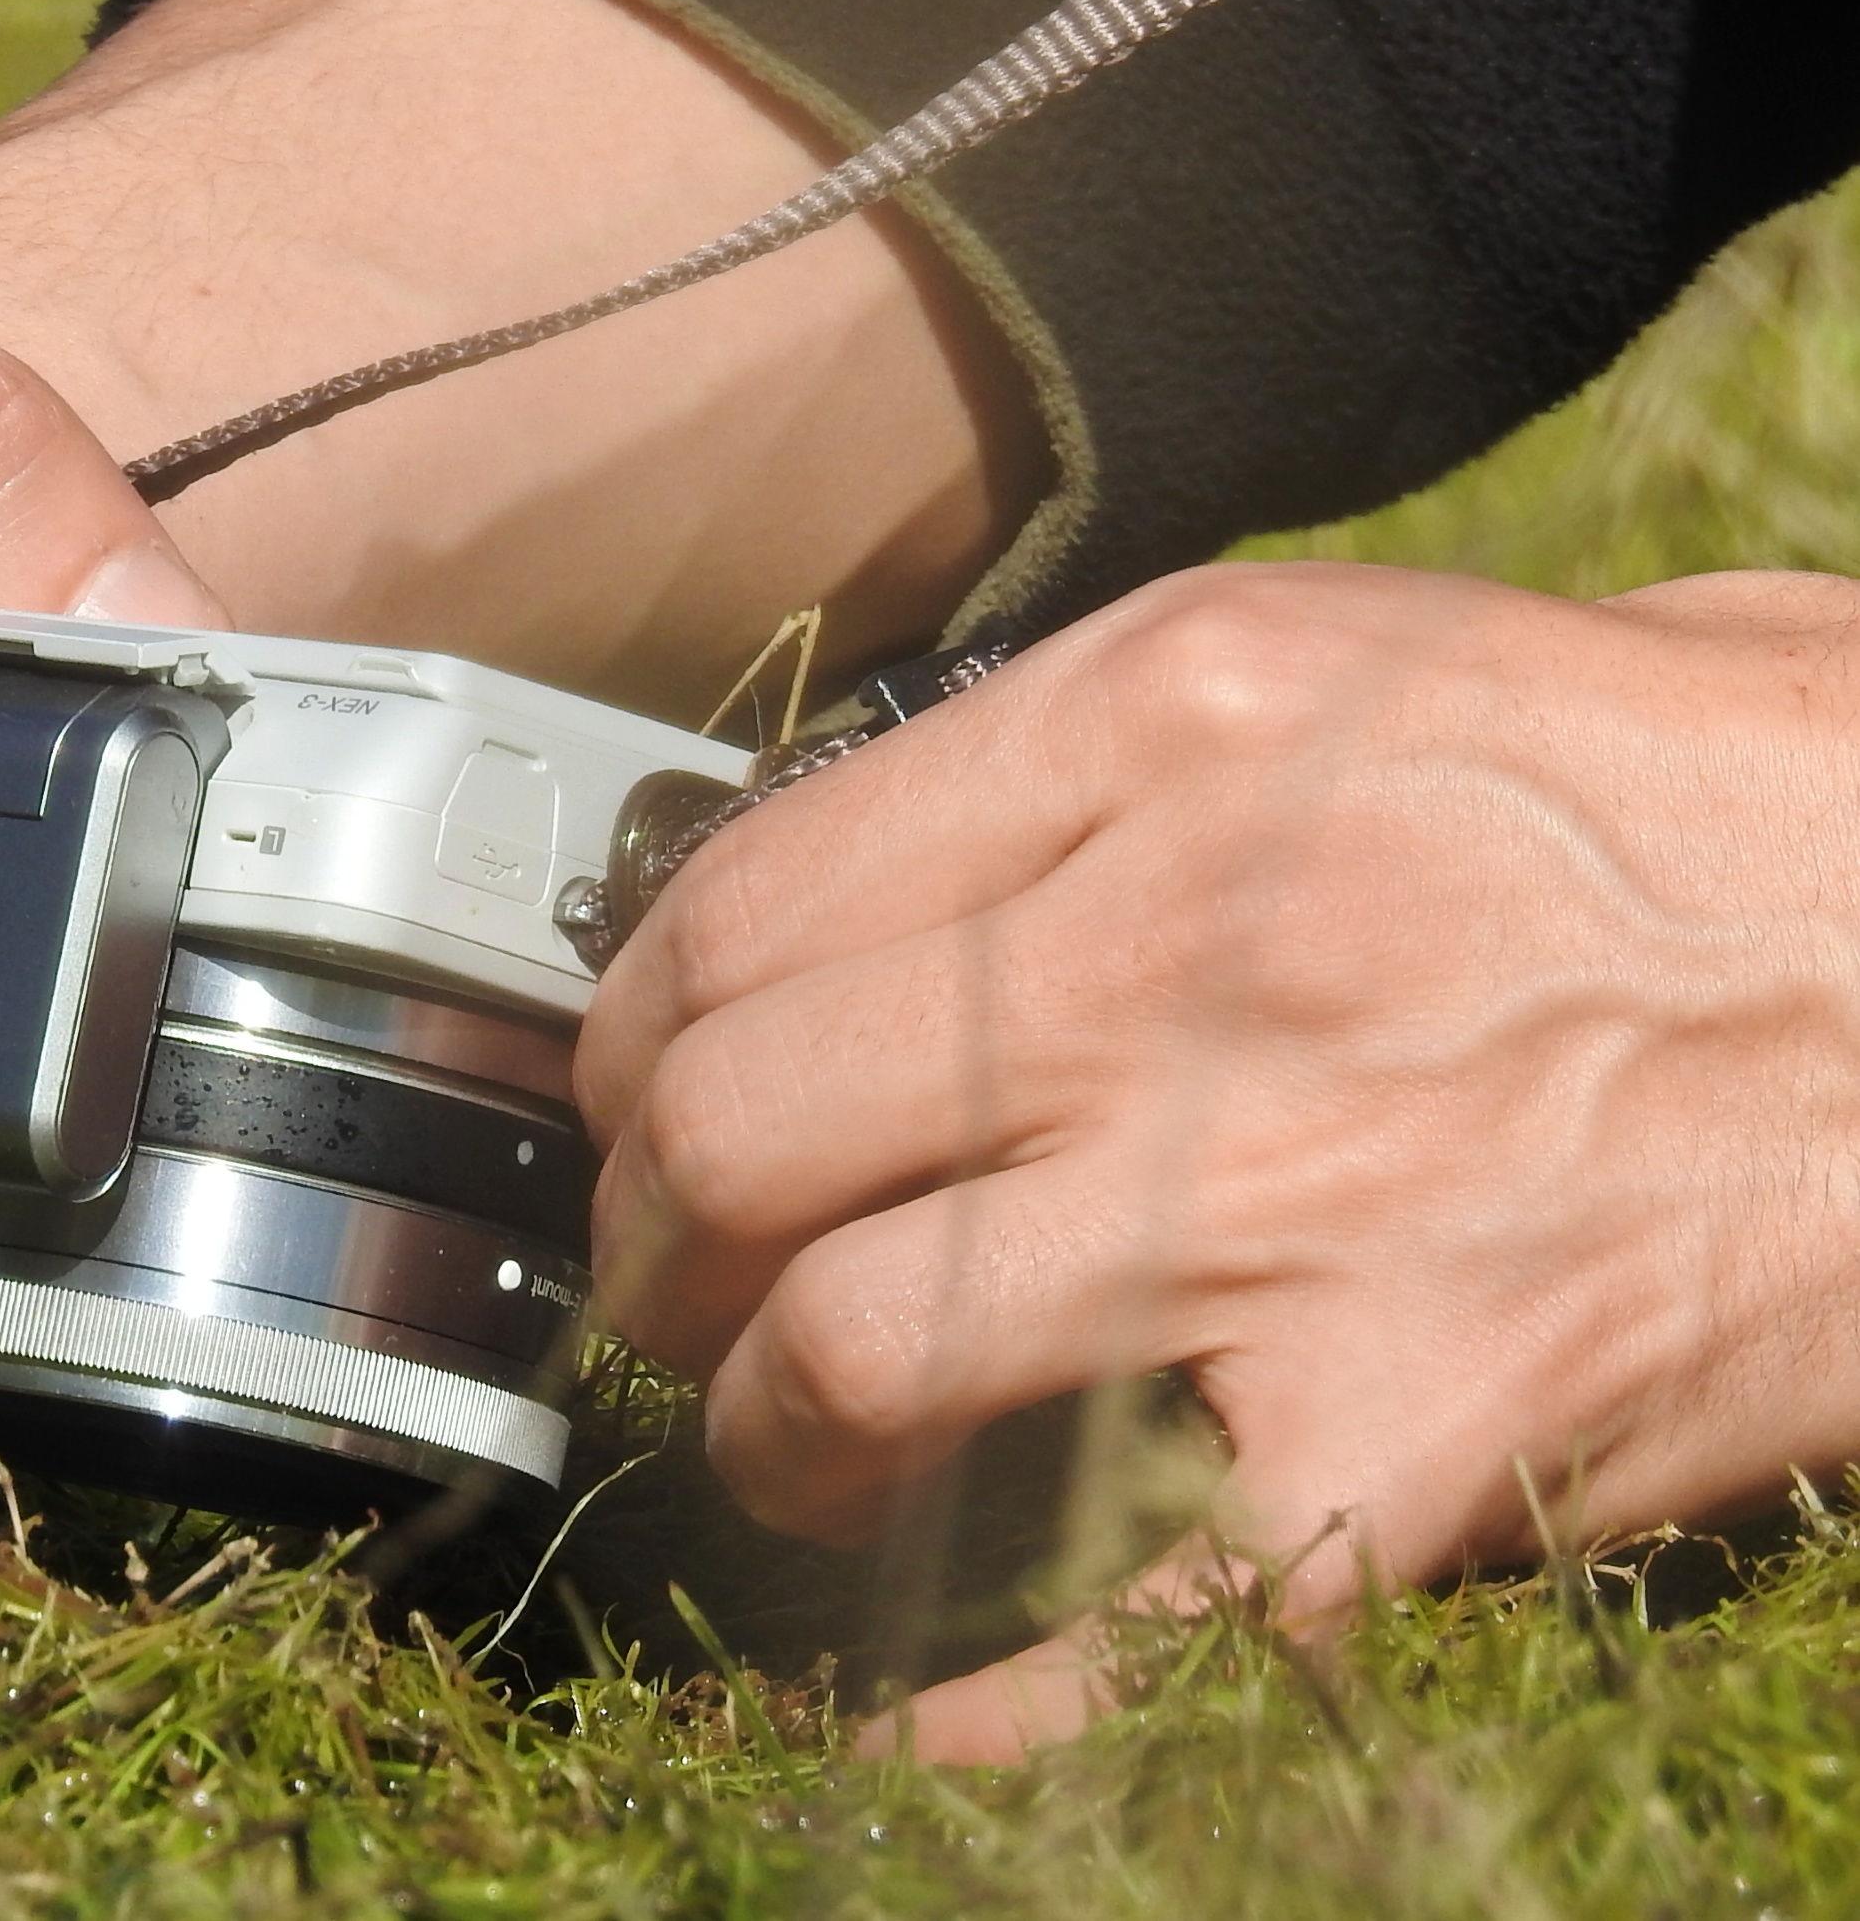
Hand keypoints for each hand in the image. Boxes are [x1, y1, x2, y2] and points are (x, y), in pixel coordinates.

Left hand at [577, 561, 1859, 1758]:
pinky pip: (1101, 1617)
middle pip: (739, 1134)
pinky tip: (915, 1703)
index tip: (645, 1111)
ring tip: (797, 1461)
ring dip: (770, 1440)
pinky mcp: (1424, 1428)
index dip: (630, 1044)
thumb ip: (1122, 751)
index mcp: (1165, 727)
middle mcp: (1187, 947)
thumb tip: (878, 878)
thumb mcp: (1399, 657)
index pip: (735, 907)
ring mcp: (1293, 1195)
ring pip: (847, 1356)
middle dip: (653, 1248)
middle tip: (682, 1294)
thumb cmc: (1732, 795)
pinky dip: (966, 1697)